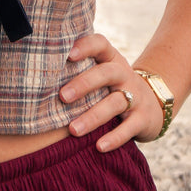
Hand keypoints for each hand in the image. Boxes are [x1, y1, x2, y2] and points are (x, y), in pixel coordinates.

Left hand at [59, 32, 165, 149]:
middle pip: (106, 73)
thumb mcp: (101, 74)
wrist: (155, 103)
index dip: (86, 46)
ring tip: (73, 129)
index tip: (68, 54)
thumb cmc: (113, 87)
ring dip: (93, 116)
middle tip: (62, 96)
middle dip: (84, 84)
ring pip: (115, 103)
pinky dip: (114, 138)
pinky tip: (99, 146)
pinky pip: (129, 128)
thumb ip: (78, 70)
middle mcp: (124, 74)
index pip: (100, 44)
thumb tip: (35, 76)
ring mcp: (136, 96)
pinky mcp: (143, 118)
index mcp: (111, 60)